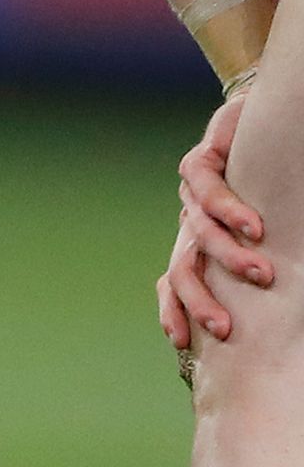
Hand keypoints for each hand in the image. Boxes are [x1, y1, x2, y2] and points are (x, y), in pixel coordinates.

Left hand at [169, 93, 268, 351]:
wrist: (261, 122)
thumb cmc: (275, 184)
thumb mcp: (267, 236)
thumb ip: (266, 261)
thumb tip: (292, 312)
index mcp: (199, 242)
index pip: (175, 283)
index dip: (174, 312)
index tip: (181, 344)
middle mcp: (189, 221)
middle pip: (181, 269)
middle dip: (200, 302)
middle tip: (226, 329)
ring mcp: (191, 193)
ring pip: (199, 232)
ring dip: (232, 257)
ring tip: (264, 275)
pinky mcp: (199, 161)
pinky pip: (209, 189)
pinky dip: (233, 211)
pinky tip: (256, 228)